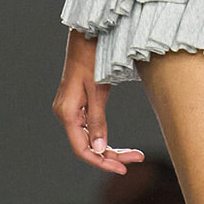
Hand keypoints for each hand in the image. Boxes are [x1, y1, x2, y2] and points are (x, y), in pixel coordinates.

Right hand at [53, 33, 144, 173]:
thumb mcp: (98, 90)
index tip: (123, 169)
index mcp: (67, 113)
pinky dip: (103, 137)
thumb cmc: (93, 57)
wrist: (87, 35)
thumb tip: (98, 149)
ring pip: (89, 139)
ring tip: (135, 154)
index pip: (82, 149)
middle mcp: (65, 114)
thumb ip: (98, 121)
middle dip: (111, 157)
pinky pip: (89, 129)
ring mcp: (70, 110)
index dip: (101, 162)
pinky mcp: (78, 105)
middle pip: (87, 147)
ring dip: (110, 149)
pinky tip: (116, 144)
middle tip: (138, 158)